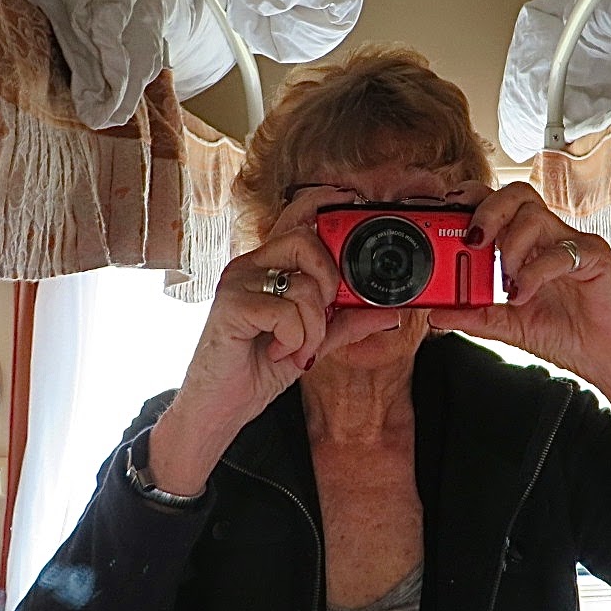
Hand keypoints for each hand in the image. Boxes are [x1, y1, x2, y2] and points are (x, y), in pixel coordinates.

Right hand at [148, 186, 400, 492]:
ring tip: (293, 347)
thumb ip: (347, 322)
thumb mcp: (313, 342)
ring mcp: (237, 283)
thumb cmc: (258, 368)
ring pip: (303, 285)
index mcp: (268, 266)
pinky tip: (275, 352)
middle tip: (322, 315)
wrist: (221, 407)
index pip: (298, 220)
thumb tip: (389, 311)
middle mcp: (250, 266)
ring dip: (312, 328)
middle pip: (306, 241)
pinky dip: (293, 340)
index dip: (324, 207)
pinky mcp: (230, 305)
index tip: (351, 203)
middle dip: (329, 282)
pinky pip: (286, 313)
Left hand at [428, 182, 610, 437]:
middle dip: (488, 210)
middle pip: (517, 193)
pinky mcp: (595, 257)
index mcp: (529, 245)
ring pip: (534, 215)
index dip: (472, 199)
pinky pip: (560, 250)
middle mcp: (550, 237)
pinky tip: (524, 296)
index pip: (498, 203)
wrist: (606, 359)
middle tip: (473, 241)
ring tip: (507, 282)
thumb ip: (474, 316)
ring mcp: (573, 243)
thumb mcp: (508, 326)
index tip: (447, 213)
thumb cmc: (566, 335)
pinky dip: (534, 273)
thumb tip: (435, 313)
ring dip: (510, 247)